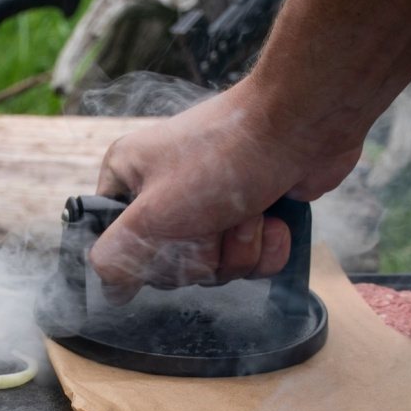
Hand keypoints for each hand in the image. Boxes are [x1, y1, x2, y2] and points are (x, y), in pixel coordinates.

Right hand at [89, 84, 361, 303]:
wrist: (301, 123)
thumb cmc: (224, 155)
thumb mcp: (153, 212)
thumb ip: (119, 254)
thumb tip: (109, 288)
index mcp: (130, 181)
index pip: (116, 246)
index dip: (144, 256)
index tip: (165, 239)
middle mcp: (166, 193)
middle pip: (171, 266)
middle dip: (202, 253)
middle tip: (212, 218)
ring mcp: (210, 205)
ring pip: (215, 268)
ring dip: (239, 248)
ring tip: (249, 211)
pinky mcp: (250, 216)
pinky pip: (251, 262)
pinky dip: (268, 248)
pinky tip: (274, 219)